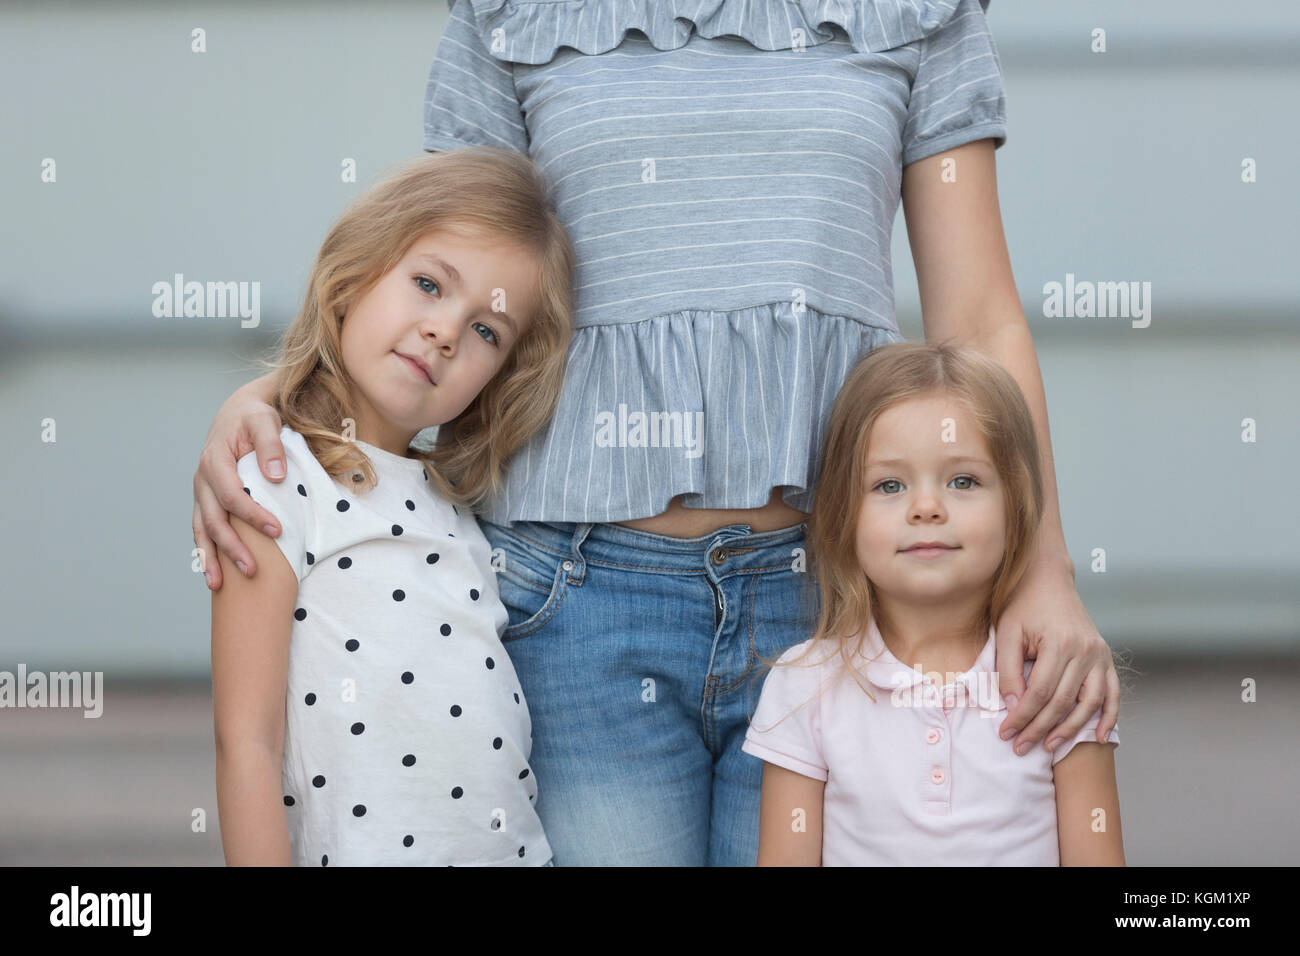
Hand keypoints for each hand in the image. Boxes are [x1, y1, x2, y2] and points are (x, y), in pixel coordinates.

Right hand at [193, 382, 285, 589]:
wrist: (237, 414)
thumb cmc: (254, 418)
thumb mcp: (265, 421)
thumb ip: (271, 445)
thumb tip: (276, 476)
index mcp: (215, 461)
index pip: (232, 495)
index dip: (253, 515)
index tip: (278, 530)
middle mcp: (202, 480)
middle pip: (214, 520)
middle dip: (231, 547)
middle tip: (253, 570)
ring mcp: (202, 493)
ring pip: (202, 530)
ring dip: (210, 559)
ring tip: (219, 587)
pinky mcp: (207, 501)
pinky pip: (203, 530)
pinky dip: (206, 553)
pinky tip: (214, 576)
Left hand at [993, 558, 1118, 754]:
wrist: (1048, 578)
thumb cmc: (1022, 605)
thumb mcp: (1006, 632)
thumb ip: (1008, 670)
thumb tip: (1014, 707)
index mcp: (1059, 644)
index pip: (1039, 693)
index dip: (1021, 717)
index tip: (1005, 733)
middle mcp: (1085, 651)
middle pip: (1062, 702)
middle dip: (1039, 728)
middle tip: (1020, 747)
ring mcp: (1099, 654)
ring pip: (1090, 703)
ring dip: (1071, 729)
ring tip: (1049, 746)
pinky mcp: (1105, 656)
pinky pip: (1112, 692)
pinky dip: (1108, 716)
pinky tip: (1099, 737)